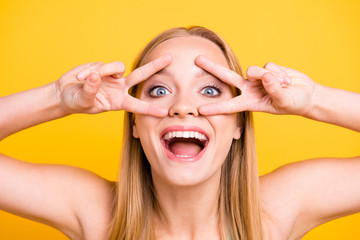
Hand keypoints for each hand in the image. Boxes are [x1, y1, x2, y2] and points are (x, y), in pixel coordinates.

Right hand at [55, 55, 171, 116]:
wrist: (65, 93)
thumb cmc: (76, 102)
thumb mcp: (83, 101)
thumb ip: (90, 90)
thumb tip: (96, 76)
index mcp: (119, 102)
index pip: (137, 106)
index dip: (150, 109)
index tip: (164, 112)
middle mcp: (120, 88)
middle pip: (141, 75)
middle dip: (154, 66)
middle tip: (170, 58)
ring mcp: (112, 77)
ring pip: (117, 67)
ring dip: (102, 71)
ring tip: (82, 80)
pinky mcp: (103, 67)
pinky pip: (101, 65)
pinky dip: (89, 70)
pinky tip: (79, 77)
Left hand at [195, 55, 316, 115]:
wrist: (306, 94)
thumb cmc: (294, 103)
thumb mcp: (285, 101)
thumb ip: (275, 90)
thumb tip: (265, 76)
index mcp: (250, 103)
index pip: (230, 105)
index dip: (216, 108)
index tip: (200, 110)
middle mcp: (249, 89)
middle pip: (227, 77)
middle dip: (212, 68)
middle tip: (196, 60)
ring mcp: (256, 78)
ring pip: (254, 70)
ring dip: (270, 76)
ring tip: (283, 85)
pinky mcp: (265, 68)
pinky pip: (269, 65)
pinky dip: (280, 72)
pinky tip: (286, 79)